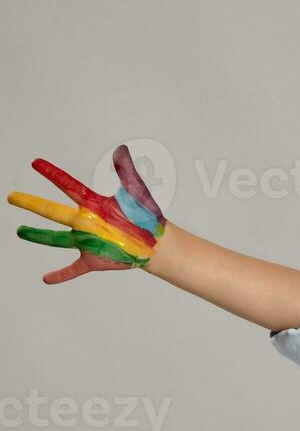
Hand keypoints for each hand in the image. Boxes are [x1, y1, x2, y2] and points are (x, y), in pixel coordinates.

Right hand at [8, 144, 167, 283]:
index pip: (69, 186)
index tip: (35, 162)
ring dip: (39, 237)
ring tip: (20, 232)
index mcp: (93, 204)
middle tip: (12, 197)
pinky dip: (60, 275)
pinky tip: (46, 279)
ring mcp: (87, 241)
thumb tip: (121, 151)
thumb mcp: (136, 194)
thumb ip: (127, 173)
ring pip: (57, 239)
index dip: (52, 174)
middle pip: (54, 212)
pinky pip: (73, 269)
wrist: (155, 242)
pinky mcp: (93, 260)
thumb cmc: (145, 216)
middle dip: (33, 204)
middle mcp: (85, 221)